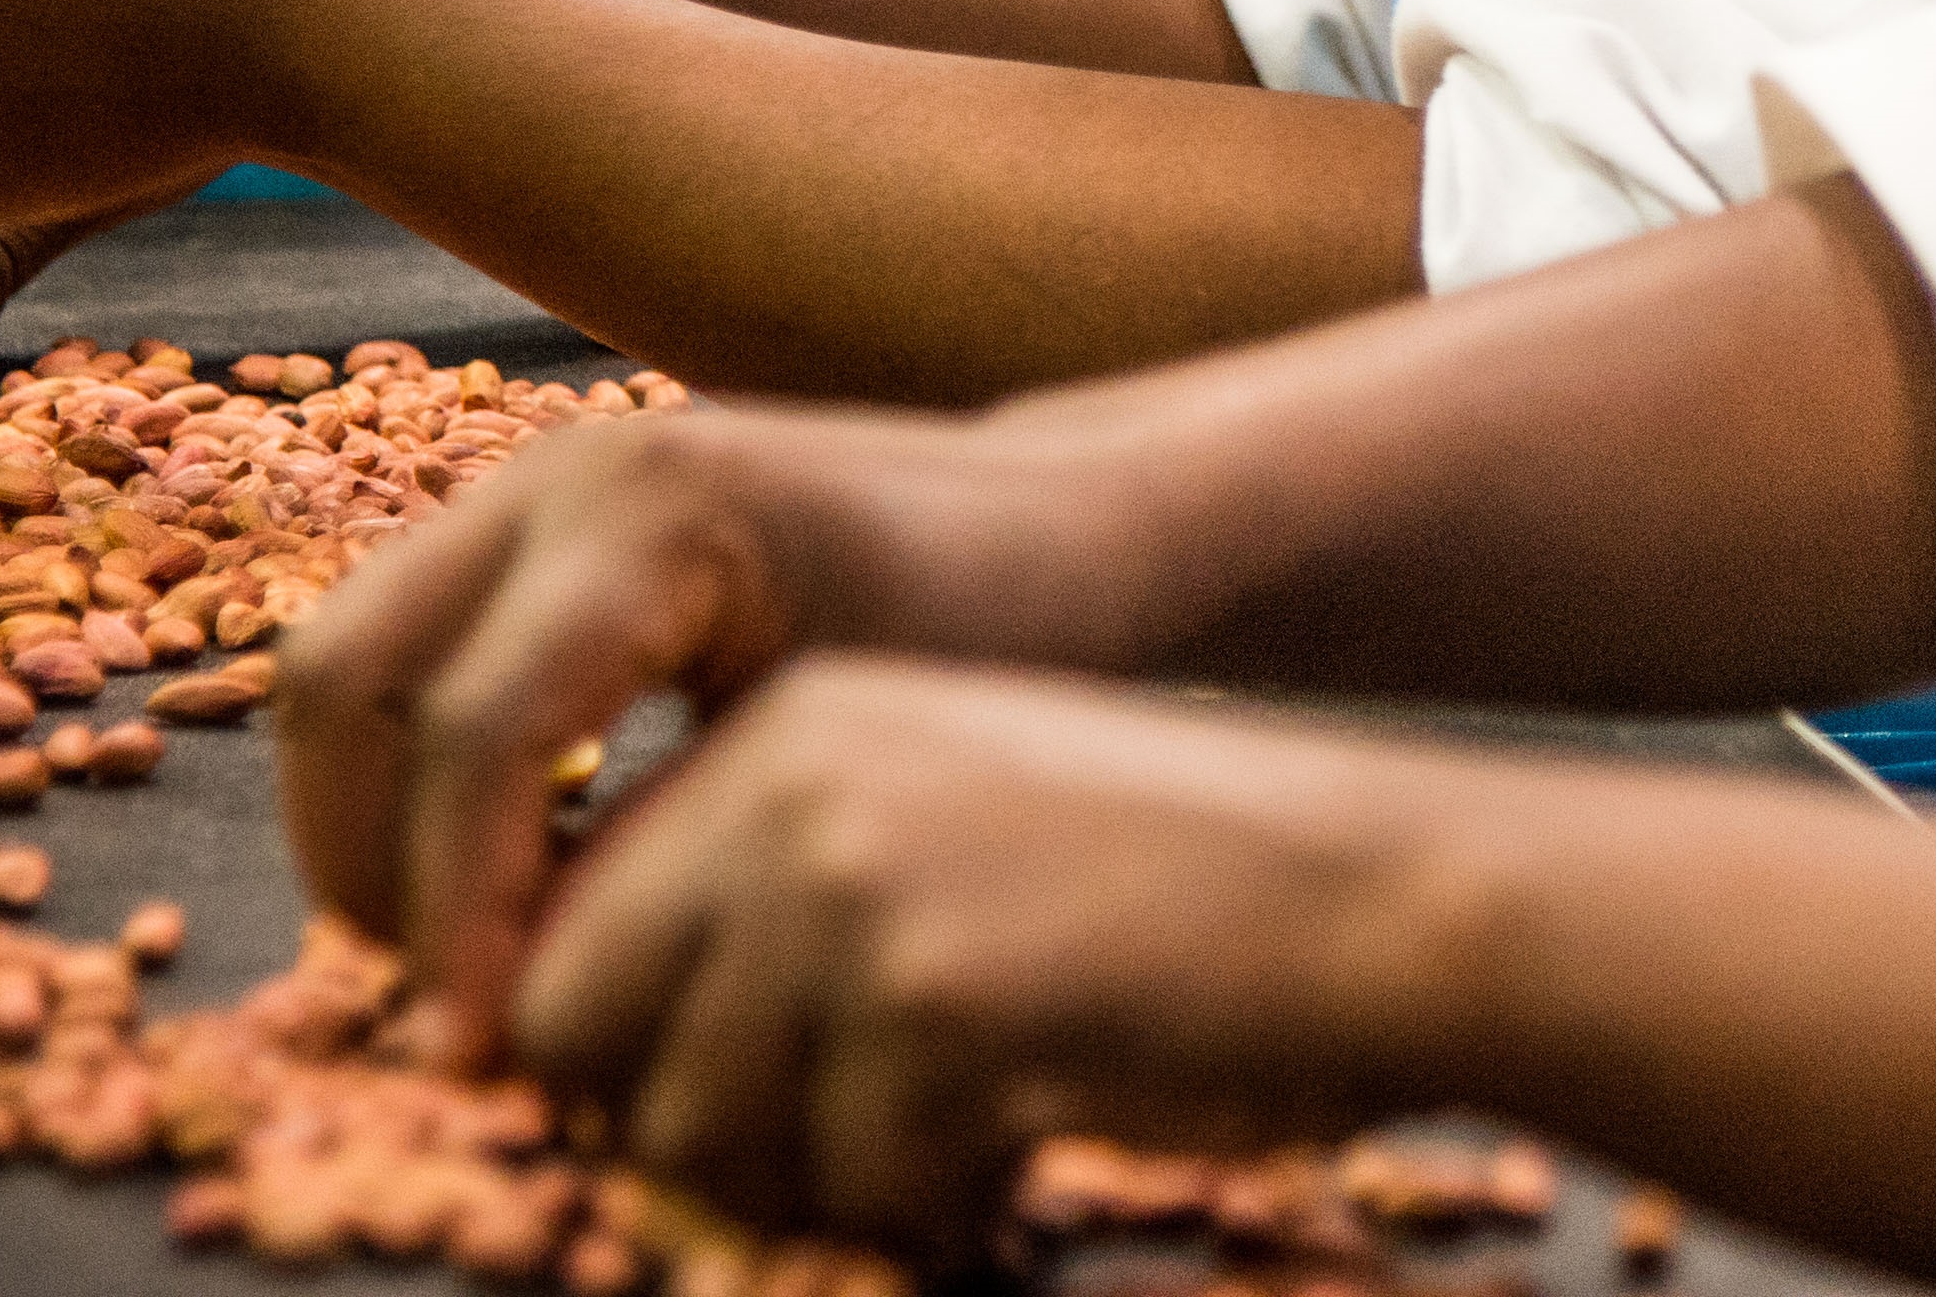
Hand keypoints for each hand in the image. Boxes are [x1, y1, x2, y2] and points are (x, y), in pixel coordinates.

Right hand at [277, 401, 1120, 1049]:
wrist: (1058, 524)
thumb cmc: (989, 636)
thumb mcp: (834, 760)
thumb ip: (662, 860)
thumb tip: (510, 1001)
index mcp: (652, 512)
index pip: (478, 733)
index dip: (459, 912)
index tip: (485, 1046)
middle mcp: (564, 472)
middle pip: (345, 675)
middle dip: (366, 856)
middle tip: (451, 994)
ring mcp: (533, 481)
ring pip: (343, 659)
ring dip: (367, 813)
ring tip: (460, 945)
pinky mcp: (530, 519)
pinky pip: (400, 645)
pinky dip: (408, 765)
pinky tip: (504, 870)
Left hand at [509, 661, 1475, 1247]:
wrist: (1373, 895)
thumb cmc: (1167, 900)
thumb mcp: (945, 833)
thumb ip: (768, 908)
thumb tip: (575, 1057)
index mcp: (786, 732)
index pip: (562, 935)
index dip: (617, 1061)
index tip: (711, 1124)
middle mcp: (791, 783)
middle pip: (576, 1035)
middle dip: (690, 1135)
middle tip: (847, 1152)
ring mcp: (854, 885)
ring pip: (692, 1133)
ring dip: (818, 1181)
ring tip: (965, 1130)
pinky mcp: (933, 997)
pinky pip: (849, 1184)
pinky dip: (938, 1202)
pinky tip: (1040, 1133)